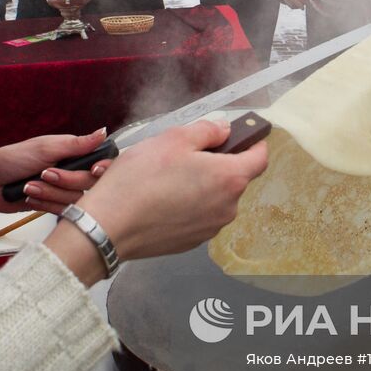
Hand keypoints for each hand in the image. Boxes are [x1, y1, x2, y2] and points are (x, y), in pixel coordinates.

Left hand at [0, 128, 109, 219]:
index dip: (101, 169)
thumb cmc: (12, 160)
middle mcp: (70, 171)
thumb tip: (103, 131)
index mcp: (71, 153)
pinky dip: (45, 203)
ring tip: (30, 185)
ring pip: (76, 199)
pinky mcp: (53, 206)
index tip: (93, 170)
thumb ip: (77, 144)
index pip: (99, 162)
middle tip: (45, 173)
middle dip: (66, 181)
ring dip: (51, 193)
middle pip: (89, 183)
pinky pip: (63, 212)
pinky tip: (30, 196)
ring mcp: (61, 190)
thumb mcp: (45, 148)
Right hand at [45, 120, 267, 283]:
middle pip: (235, 178)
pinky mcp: (191, 241)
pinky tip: (161, 198)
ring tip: (167, 177)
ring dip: (200, 184)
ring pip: (215, 197)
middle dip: (217, 163)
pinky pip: (198, 215)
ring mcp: (210, 228)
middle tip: (184, 153)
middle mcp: (227, 207)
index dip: (253, 142)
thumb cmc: (140, 180)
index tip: (243, 135)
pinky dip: (187, 204)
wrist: (110, 225)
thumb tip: (224, 129)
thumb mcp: (173, 138)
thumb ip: (207, 130)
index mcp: (230, 178)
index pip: (260, 157)